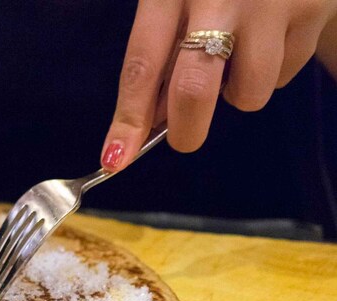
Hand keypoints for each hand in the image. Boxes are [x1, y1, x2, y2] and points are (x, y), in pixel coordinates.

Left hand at [101, 0, 336, 170]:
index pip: (142, 63)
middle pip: (196, 90)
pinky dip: (271, 69)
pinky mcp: (314, 10)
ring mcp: (272, 4)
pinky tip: (269, 35)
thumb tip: (155, 116)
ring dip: (236, 92)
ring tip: (237, 57)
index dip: (128, 118)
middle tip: (183, 137)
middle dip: (186, 130)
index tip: (115, 157)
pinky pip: (284, 74)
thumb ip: (163, 45)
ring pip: (249, 93)